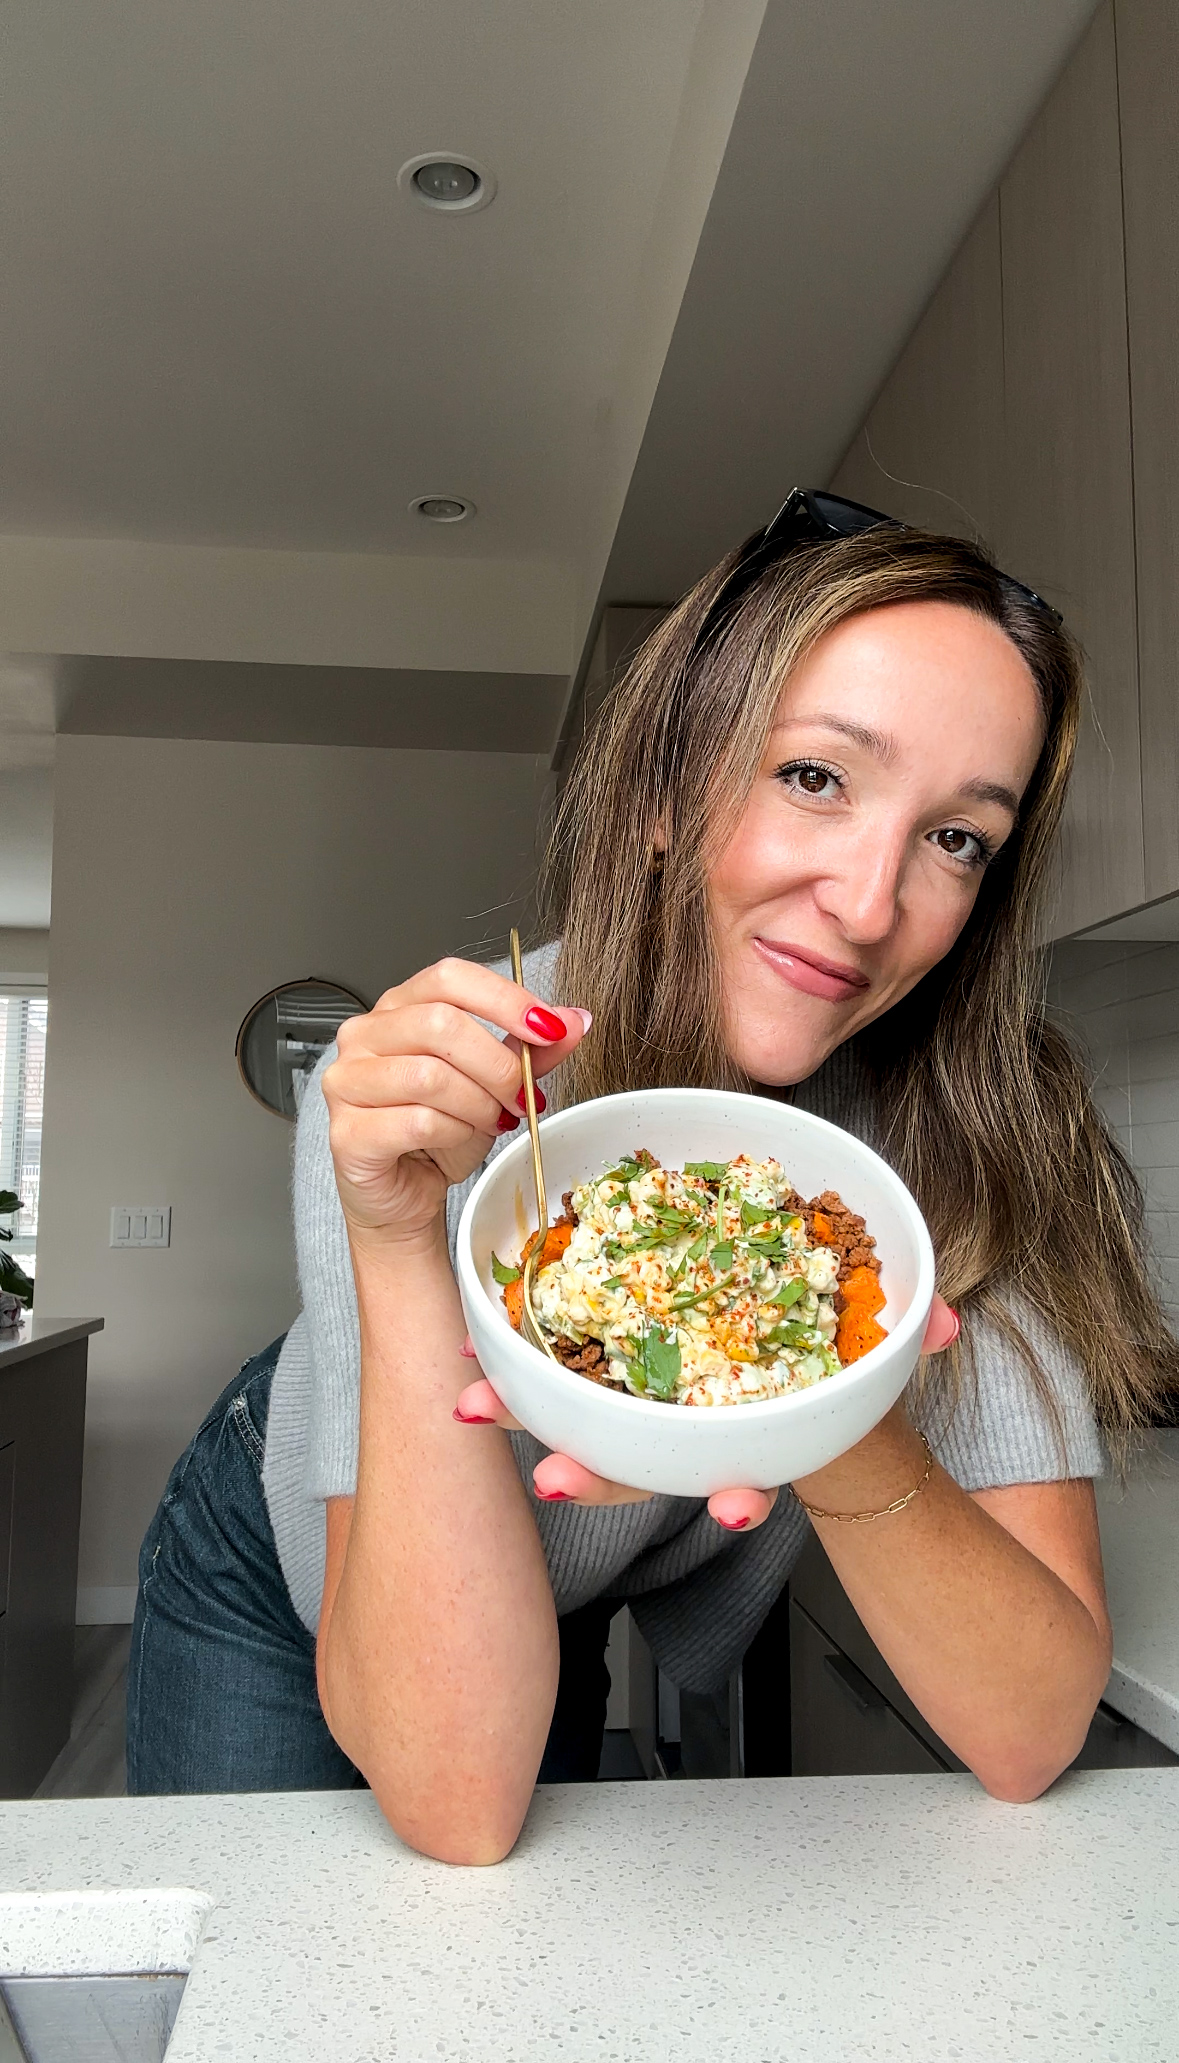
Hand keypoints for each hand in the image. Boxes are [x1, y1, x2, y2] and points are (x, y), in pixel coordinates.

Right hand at [322, 958, 588, 1246]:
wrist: (403, 1194)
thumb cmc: (437, 1133)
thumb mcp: (494, 1084)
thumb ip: (530, 1049)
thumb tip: (574, 1020)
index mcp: (398, 1007)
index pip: (450, 977)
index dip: (505, 999)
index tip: (547, 1029)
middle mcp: (364, 1035)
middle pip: (441, 1024)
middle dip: (497, 1065)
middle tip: (520, 1096)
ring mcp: (348, 1082)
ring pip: (431, 1076)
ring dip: (478, 1105)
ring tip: (491, 1121)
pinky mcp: (347, 1132)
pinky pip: (417, 1122)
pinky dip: (454, 1134)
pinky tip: (459, 1141)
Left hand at [453, 1294, 961, 1529]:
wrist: (777, 1329)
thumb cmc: (814, 1347)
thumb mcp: (863, 1346)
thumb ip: (906, 1332)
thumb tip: (941, 1323)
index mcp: (746, 1434)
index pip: (735, 1476)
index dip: (734, 1495)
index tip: (728, 1508)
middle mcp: (684, 1426)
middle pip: (635, 1463)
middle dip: (592, 1476)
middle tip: (549, 1481)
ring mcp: (637, 1394)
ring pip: (575, 1413)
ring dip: (522, 1412)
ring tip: (471, 1406)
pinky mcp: (598, 1344)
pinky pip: (547, 1356)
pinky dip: (506, 1351)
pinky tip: (463, 1341)